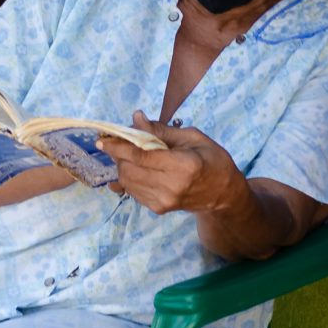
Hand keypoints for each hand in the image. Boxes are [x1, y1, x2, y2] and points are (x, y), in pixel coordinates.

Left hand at [101, 112, 241, 216]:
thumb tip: (136, 118)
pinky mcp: (158, 208)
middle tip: (120, 141)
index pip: (141, 156)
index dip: (119, 147)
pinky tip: (137, 167)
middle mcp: (171, 186)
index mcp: (183, 166)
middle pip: (130, 169)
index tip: (104, 140)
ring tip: (129, 153)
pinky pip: (133, 191)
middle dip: (119, 155)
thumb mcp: (192, 137)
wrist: (223, 194)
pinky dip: (129, 177)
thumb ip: (161, 131)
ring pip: (128, 182)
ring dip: (122, 165)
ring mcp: (163, 201)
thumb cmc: (212, 159)